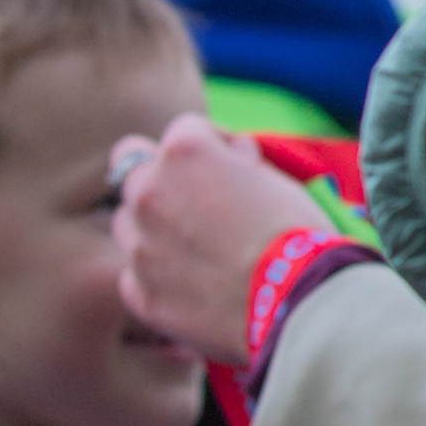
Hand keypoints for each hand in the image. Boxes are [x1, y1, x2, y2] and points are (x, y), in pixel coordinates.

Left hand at [113, 118, 331, 365]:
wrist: (296, 297)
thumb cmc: (294, 230)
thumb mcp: (272, 175)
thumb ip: (232, 161)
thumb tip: (223, 158)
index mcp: (184, 153)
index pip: (184, 128)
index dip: (215, 144)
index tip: (236, 164)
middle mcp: (148, 192)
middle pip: (136, 170)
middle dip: (166, 179)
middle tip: (204, 201)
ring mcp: (138, 245)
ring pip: (128, 223)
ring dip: (155, 227)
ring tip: (202, 246)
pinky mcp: (139, 292)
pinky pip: (135, 273)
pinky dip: (159, 273)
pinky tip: (198, 282)